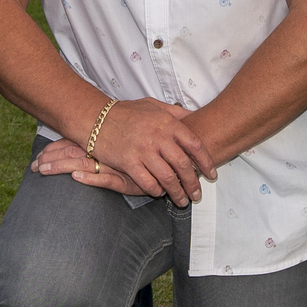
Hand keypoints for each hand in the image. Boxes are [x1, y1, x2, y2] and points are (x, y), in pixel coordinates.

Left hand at [34, 138, 148, 194]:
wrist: (180, 145)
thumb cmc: (156, 135)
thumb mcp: (135, 132)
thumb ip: (121, 127)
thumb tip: (115, 127)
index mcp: (104, 140)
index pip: (74, 143)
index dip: (55, 149)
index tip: (40, 155)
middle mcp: (107, 150)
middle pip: (72, 153)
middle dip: (51, 160)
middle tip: (33, 167)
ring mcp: (115, 164)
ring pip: (83, 164)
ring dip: (60, 167)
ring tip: (42, 170)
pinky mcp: (127, 179)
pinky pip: (106, 179)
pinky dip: (90, 177)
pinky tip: (76, 177)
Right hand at [82, 96, 210, 206]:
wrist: (96, 118)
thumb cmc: (125, 112)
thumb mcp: (153, 105)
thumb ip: (175, 112)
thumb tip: (194, 116)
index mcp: (167, 123)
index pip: (194, 145)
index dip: (206, 162)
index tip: (211, 173)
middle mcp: (158, 137)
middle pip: (183, 165)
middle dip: (193, 183)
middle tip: (197, 194)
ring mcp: (143, 150)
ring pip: (167, 177)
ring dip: (177, 192)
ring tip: (182, 200)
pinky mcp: (128, 162)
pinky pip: (147, 182)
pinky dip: (156, 190)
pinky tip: (159, 193)